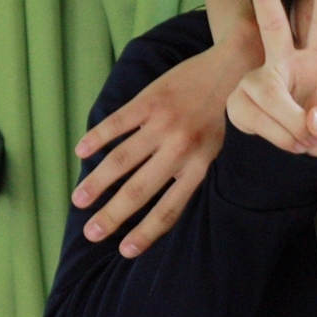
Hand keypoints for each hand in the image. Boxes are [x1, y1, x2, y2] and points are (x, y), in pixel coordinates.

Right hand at [73, 40, 255, 256]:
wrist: (237, 65)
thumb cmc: (229, 114)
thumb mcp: (221, 149)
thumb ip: (196, 174)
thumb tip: (170, 202)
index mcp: (200, 165)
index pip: (170, 208)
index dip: (146, 232)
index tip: (125, 250)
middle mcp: (181, 148)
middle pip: (139, 190)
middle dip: (112, 216)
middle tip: (91, 233)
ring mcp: (163, 123)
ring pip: (121, 160)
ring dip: (97, 183)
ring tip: (79, 201)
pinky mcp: (150, 99)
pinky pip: (116, 123)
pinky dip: (96, 138)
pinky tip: (81, 151)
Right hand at [226, 0, 316, 156]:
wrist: (288, 163)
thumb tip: (311, 119)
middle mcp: (285, 63)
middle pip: (273, 24)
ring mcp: (258, 80)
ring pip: (271, 94)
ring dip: (291, 127)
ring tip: (303, 141)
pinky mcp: (238, 101)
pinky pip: (257, 117)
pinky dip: (277, 138)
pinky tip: (282, 142)